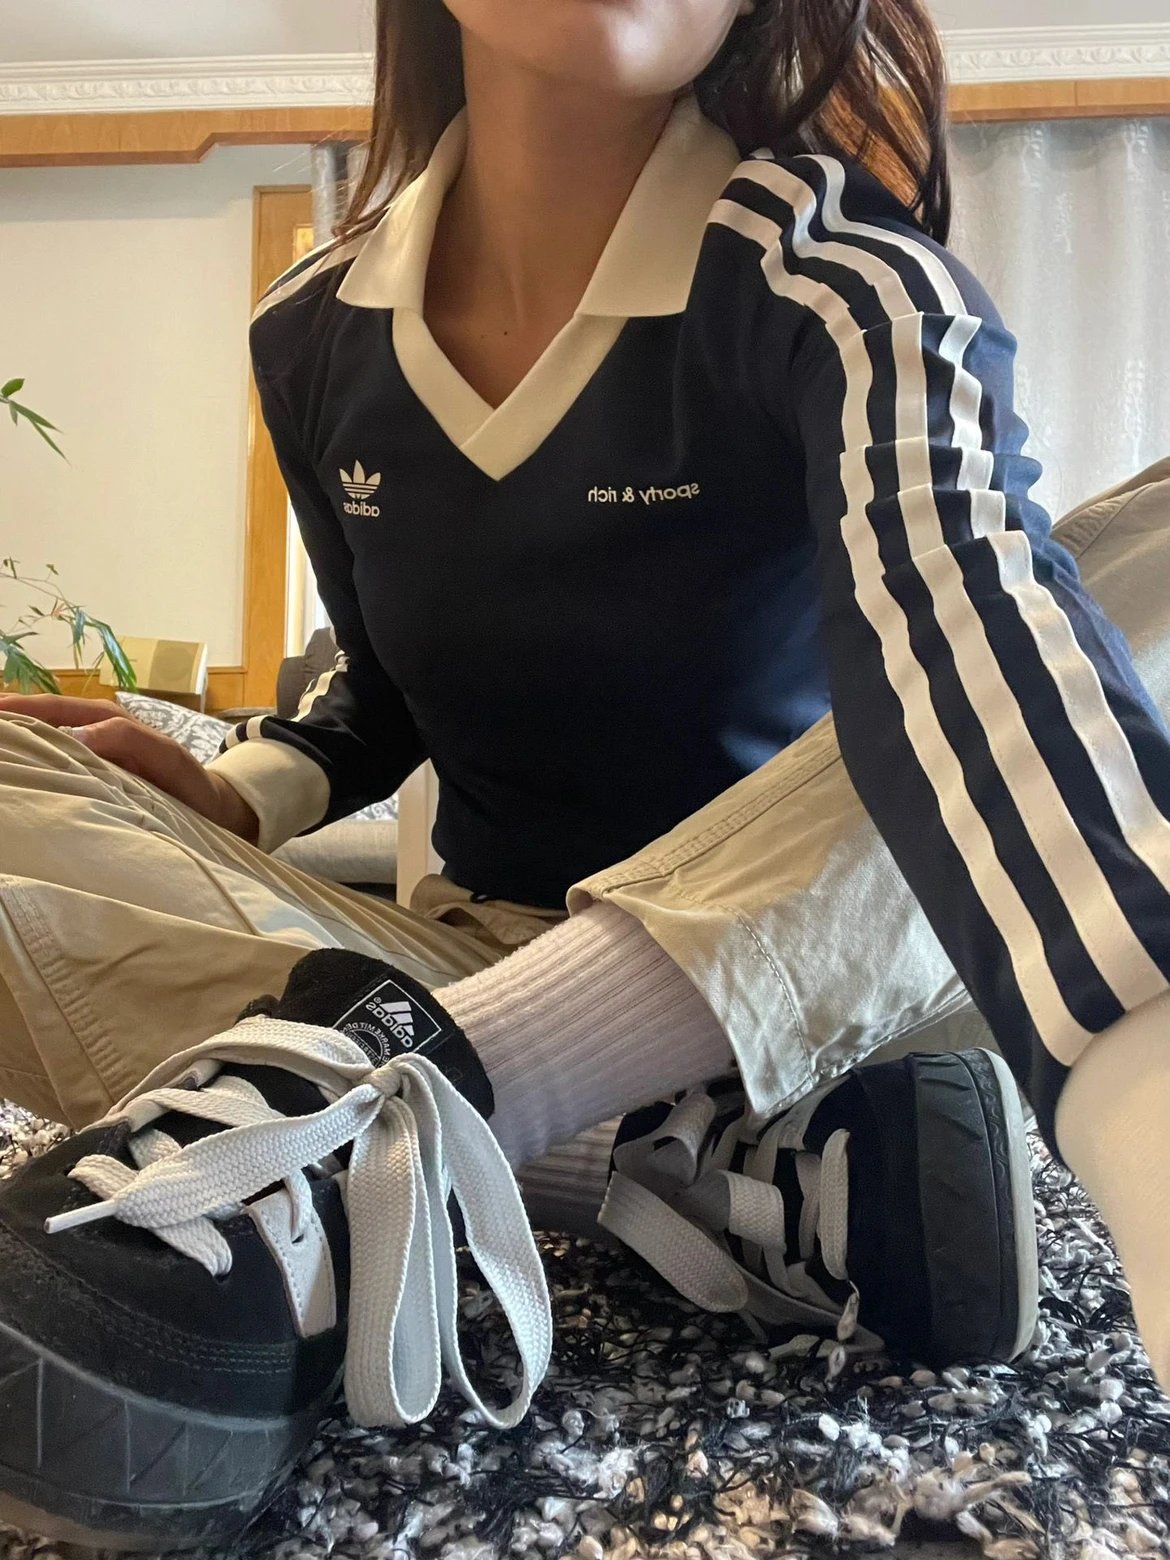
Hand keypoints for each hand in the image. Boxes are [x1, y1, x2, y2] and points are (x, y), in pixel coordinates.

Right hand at [0, 694, 259, 842]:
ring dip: (14, 742)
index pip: (49, 708)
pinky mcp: (90, 776)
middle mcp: (92, 731)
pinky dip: (30, 762)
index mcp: (105, 720)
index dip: (15, 709)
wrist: (213, 810)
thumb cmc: (191, 783)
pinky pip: (53, 763)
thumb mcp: (168, 758)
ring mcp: (88, 753)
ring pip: (41, 740)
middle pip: (37, 720)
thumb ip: (130, 741)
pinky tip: (12, 775)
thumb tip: (77, 734)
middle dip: (6, 721)